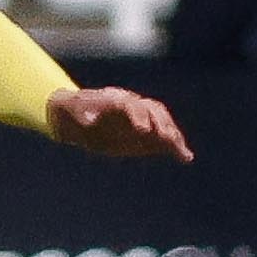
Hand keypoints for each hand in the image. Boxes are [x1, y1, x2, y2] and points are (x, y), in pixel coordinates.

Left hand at [46, 86, 194, 162]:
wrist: (75, 116)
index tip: (143, 129)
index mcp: (114, 98)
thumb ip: (81, 115)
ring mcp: (141, 117)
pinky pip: (163, 138)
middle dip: (160, 124)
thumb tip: (87, 120)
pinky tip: (185, 157)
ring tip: (181, 151)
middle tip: (166, 138)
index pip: (131, 105)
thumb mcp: (71, 112)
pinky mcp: (145, 133)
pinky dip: (175, 147)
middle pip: (152, 110)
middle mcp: (132, 105)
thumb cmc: (72, 111)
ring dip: (172, 135)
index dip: (138, 116)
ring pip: (162, 122)